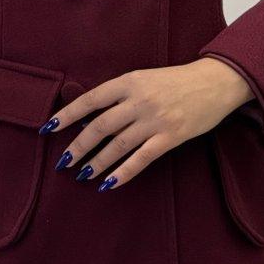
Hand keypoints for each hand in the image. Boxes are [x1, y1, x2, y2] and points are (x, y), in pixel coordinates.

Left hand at [39, 58, 255, 190]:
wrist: (215, 82)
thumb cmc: (176, 81)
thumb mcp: (145, 79)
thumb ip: (121, 96)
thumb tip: (91, 118)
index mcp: (130, 81)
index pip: (91, 99)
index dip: (67, 114)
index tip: (49, 128)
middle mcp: (139, 100)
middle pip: (100, 126)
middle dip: (78, 146)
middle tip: (63, 161)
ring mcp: (155, 119)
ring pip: (117, 145)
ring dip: (97, 162)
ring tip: (83, 174)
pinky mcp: (170, 137)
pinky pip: (141, 159)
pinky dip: (123, 173)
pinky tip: (110, 183)